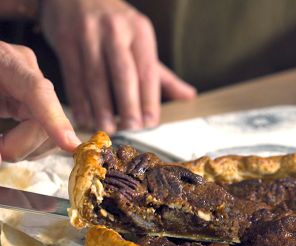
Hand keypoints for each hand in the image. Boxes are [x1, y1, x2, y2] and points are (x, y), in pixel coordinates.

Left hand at [0, 41, 79, 162]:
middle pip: (45, 121)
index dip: (54, 120)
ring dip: (24, 149)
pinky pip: (42, 133)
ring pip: (48, 133)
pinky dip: (25, 146)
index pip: (38, 92)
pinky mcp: (30, 102)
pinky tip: (7, 143)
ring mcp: (31, 88)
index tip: (69, 145)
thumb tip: (1, 154)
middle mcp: (26, 72)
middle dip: (22, 146)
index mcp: (6, 61)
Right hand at [40, 0, 195, 133]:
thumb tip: (189, 96)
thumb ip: (162, 73)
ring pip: (96, 78)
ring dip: (101, 108)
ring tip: (107, 128)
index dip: (150, 100)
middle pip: (124, 75)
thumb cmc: (115, 24)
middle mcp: (116, 31)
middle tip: (131, 128)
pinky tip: (84, 118)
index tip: (150, 123)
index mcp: (140, 32)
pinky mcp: (65, 40)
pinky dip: (79, 101)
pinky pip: (73, 77)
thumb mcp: (141, 40)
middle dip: (128, 105)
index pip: (148, 71)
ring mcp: (89, 34)